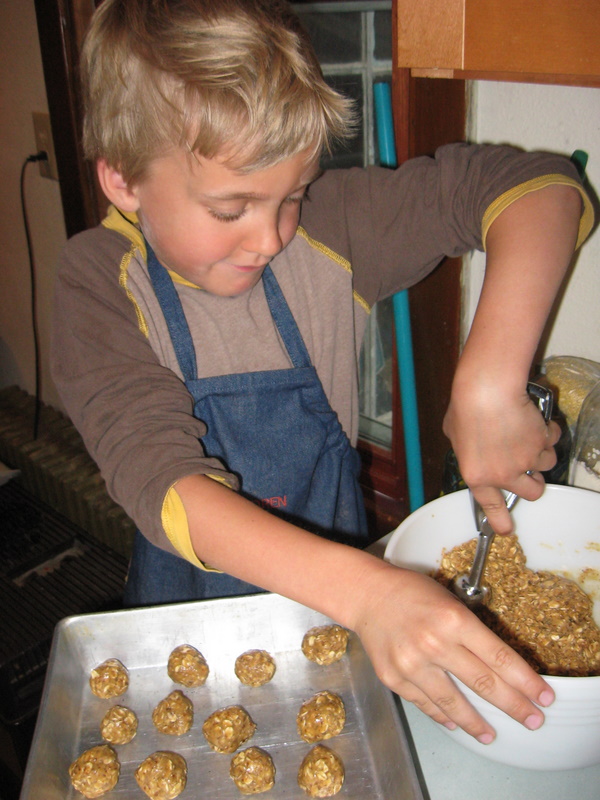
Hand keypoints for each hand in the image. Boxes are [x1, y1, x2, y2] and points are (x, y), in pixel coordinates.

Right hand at [353, 563, 553, 741]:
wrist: (368, 595)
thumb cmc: (411, 592)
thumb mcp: (450, 601)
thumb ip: (471, 631)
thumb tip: (498, 666)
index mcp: (454, 619)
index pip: (499, 657)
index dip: (525, 681)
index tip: (543, 696)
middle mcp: (434, 643)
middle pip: (484, 683)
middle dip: (514, 705)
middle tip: (532, 719)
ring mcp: (412, 664)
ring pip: (453, 703)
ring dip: (477, 722)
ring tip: (491, 734)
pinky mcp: (394, 678)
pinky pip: (425, 703)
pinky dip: (442, 715)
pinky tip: (455, 722)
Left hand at [443, 382, 559, 533]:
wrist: (487, 391)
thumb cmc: (465, 407)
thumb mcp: (454, 433)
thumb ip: (465, 447)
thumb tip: (471, 446)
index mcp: (477, 475)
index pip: (491, 505)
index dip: (500, 520)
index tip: (506, 529)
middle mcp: (503, 474)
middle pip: (533, 492)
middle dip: (535, 483)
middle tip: (530, 471)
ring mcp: (525, 460)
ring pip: (546, 464)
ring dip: (541, 451)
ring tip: (527, 432)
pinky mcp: (542, 442)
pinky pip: (552, 440)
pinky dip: (548, 431)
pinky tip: (534, 418)